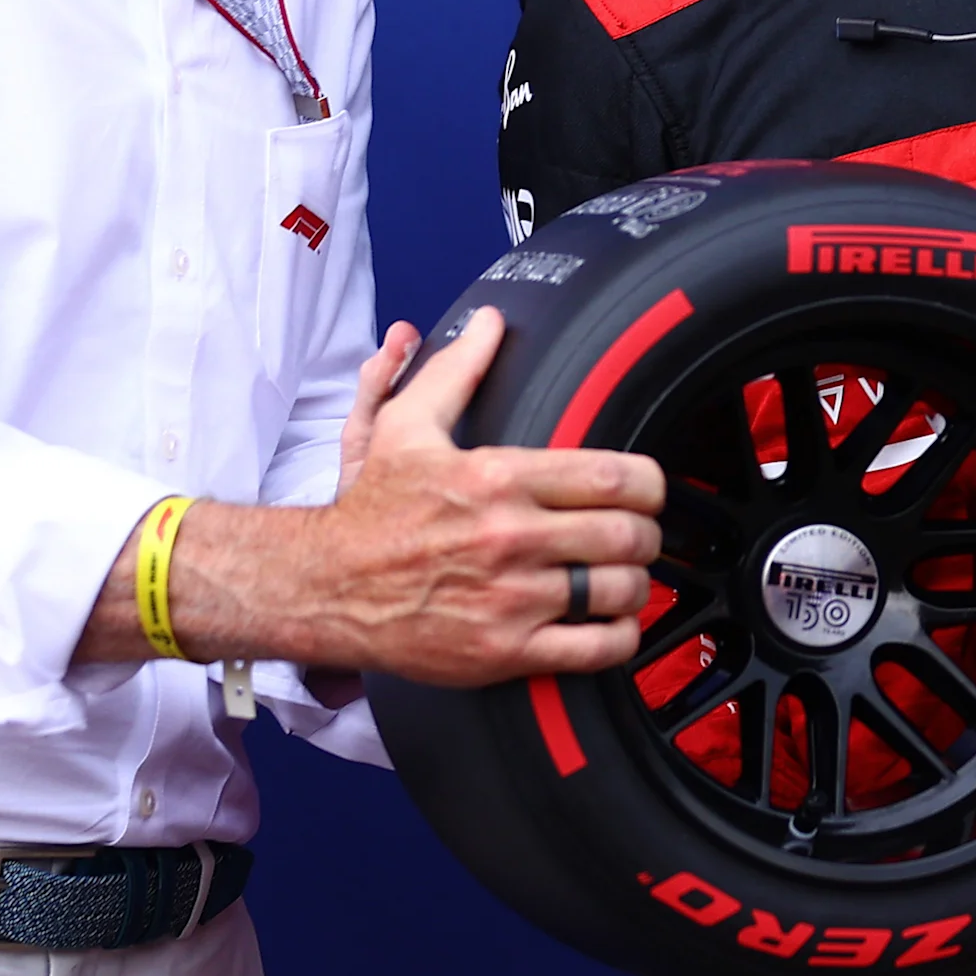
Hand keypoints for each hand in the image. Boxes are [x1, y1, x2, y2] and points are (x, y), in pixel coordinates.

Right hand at [285, 307, 665, 683]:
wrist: (327, 586)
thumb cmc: (373, 510)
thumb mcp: (406, 426)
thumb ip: (458, 370)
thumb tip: (489, 322)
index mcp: (497, 478)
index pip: (612, 476)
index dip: (648, 483)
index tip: (644, 489)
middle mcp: (509, 538)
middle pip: (628, 534)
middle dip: (645, 533)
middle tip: (637, 532)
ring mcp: (510, 600)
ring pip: (620, 590)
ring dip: (634, 582)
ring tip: (622, 575)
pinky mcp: (505, 652)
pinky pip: (596, 649)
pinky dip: (620, 636)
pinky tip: (609, 621)